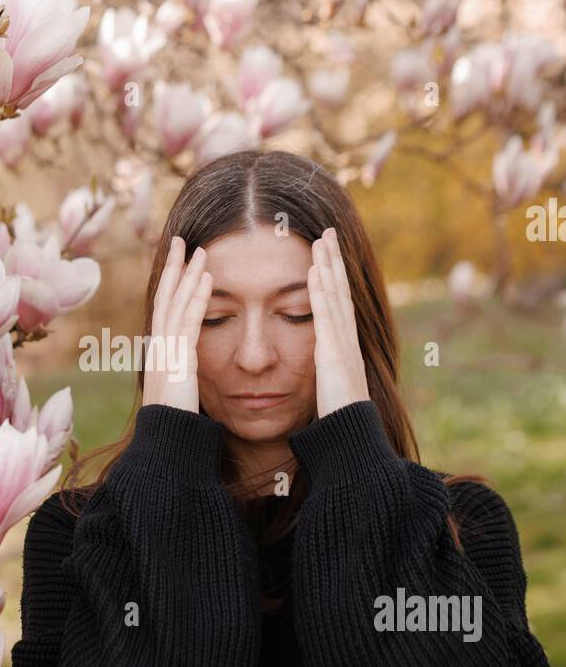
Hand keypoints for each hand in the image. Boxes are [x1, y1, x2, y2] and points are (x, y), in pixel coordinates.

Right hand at [142, 235, 211, 412]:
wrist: (165, 444)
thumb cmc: (175, 424)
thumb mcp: (178, 393)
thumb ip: (181, 375)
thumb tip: (185, 368)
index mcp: (158, 352)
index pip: (163, 308)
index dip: (171, 282)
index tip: (179, 261)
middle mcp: (158, 347)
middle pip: (165, 298)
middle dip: (174, 268)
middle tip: (182, 240)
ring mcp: (165, 352)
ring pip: (175, 304)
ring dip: (188, 275)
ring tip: (200, 250)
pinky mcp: (178, 361)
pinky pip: (188, 323)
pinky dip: (196, 298)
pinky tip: (206, 280)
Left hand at [308, 226, 369, 418]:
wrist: (350, 434)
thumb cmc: (338, 414)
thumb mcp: (329, 382)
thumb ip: (326, 365)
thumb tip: (321, 356)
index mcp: (342, 343)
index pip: (338, 300)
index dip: (334, 274)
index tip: (327, 251)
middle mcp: (345, 338)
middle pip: (340, 290)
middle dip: (334, 260)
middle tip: (327, 231)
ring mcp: (341, 345)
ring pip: (335, 298)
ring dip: (328, 268)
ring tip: (321, 242)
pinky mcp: (332, 355)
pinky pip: (326, 319)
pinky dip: (322, 295)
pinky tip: (316, 275)